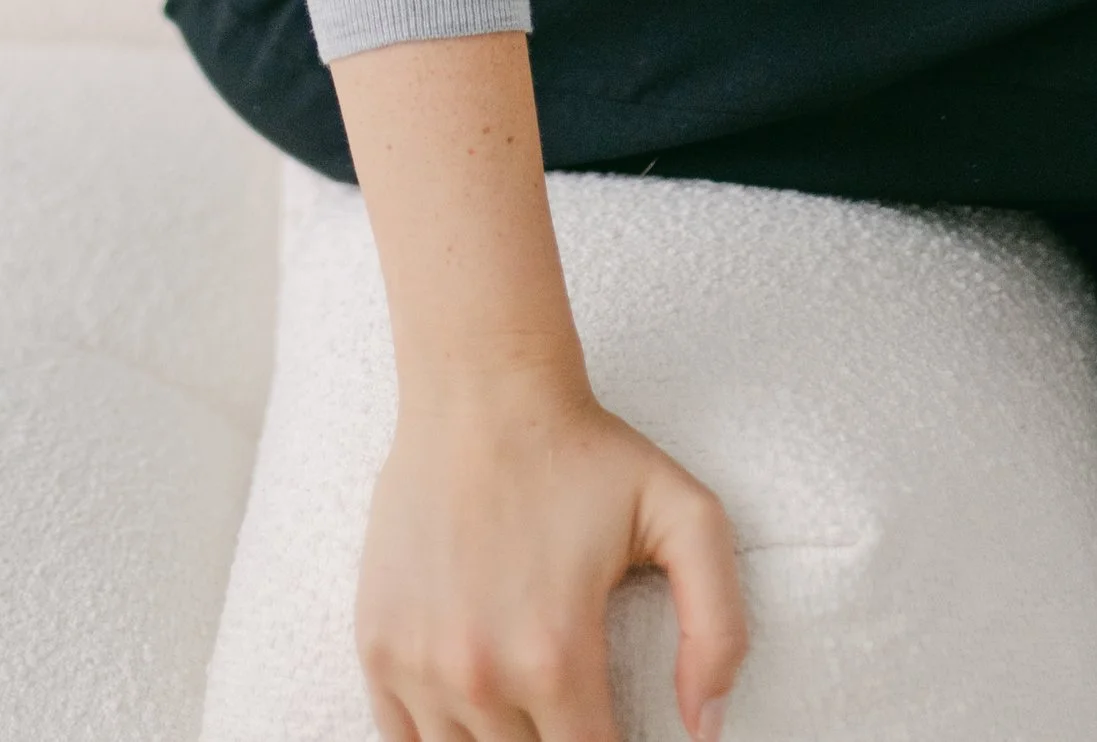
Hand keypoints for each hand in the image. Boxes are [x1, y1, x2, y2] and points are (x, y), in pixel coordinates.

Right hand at [358, 362, 745, 741]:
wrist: (483, 390)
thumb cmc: (582, 449)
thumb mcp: (686, 516)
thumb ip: (718, 627)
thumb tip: (706, 725)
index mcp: (555, 655)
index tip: (614, 730)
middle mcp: (480, 673)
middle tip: (572, 709)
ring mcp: (418, 663)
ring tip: (528, 708)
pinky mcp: (378, 644)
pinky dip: (439, 740)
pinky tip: (471, 715)